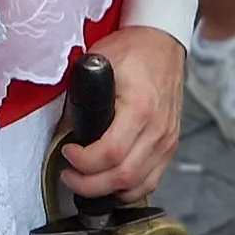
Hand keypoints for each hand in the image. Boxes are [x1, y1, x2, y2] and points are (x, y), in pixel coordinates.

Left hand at [57, 26, 186, 202]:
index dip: (83, 162)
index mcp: (140, 106)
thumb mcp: (97, 63)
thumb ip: (79, 97)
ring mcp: (167, 140)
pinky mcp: (170, 146)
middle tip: (69, 175)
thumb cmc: (132, 50)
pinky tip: (110, 182)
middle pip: (123, 177)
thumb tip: (64, 130)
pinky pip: (150, 181)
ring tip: (85, 181)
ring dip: (107, 191)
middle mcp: (158, 128)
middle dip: (89, 184)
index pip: (110, 152)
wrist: (162, 43)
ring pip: (138, 185)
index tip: (66, 153)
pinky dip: (128, 189)